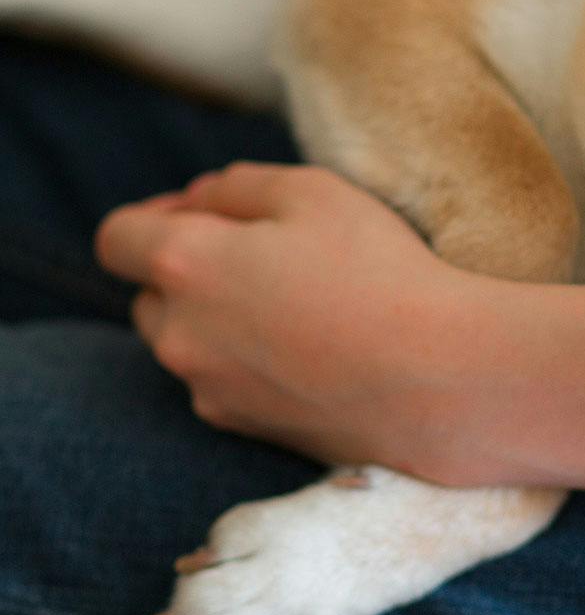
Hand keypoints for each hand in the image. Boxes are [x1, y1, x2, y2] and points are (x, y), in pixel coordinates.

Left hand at [95, 162, 476, 471]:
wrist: (438, 379)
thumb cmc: (380, 272)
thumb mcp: (315, 191)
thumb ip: (237, 186)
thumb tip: (201, 202)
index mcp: (184, 264)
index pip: (115, 238)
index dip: (153, 216)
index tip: (207, 214)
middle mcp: (178, 335)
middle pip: (149, 295)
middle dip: (188, 271)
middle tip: (267, 256)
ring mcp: (208, 389)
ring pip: (187, 343)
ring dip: (219, 320)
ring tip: (299, 306)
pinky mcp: (244, 429)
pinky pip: (224, 383)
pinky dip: (251, 362)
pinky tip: (315, 349)